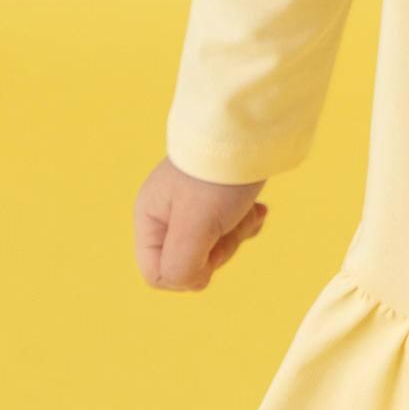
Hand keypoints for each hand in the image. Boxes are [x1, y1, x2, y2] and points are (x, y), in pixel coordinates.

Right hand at [133, 157, 269, 291]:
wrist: (251, 127)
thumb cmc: (217, 178)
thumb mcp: (194, 228)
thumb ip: (180, 266)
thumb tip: (193, 282)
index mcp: (149, 217)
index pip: (157, 273)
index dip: (186, 274)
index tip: (210, 253)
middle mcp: (167, 211)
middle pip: (189, 261)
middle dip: (218, 251)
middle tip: (232, 226)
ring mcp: (195, 202)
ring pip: (214, 245)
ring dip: (236, 235)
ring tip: (250, 212)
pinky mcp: (221, 194)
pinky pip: (231, 226)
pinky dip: (247, 222)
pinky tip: (259, 209)